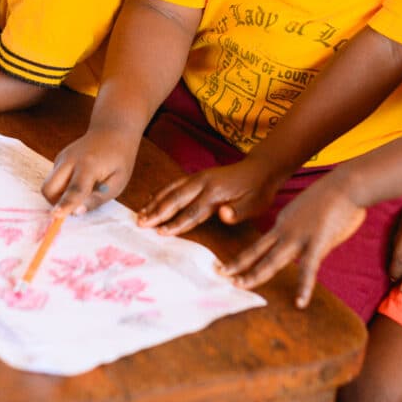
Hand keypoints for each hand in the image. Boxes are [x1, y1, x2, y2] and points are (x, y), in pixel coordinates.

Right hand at [41, 125, 140, 215]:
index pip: (75, 188)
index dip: (66, 204)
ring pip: (49, 185)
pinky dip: (62, 187)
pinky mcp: (58, 159)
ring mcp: (61, 157)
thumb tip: (76, 212)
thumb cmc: (119, 160)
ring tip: (82, 190)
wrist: (112, 131)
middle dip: (55, 203)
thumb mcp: (118, 182)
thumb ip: (98, 199)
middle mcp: (70, 159)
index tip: (56, 217)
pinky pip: (54, 180)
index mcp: (89, 165)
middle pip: (49, 188)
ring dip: (59, 196)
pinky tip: (79, 180)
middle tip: (74, 205)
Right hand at [136, 159, 281, 235]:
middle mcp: (203, 182)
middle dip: (157, 212)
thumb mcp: (255, 205)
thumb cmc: (258, 192)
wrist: (261, 169)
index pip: (193, 211)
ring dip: (155, 202)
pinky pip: (175, 184)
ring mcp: (198, 178)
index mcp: (216, 192)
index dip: (176, 223)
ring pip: (171, 190)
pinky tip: (151, 198)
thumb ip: (238, 211)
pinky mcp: (197, 177)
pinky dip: (161, 192)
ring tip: (140, 214)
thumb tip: (224, 215)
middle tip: (140, 223)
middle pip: (176, 199)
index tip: (160, 232)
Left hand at [220, 174, 365, 308]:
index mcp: (283, 221)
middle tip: (220, 275)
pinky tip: (300, 302)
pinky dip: (304, 287)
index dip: (244, 257)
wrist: (347, 183)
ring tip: (240, 287)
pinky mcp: (317, 243)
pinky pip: (309, 269)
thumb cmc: (334, 194)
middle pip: (257, 252)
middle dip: (238, 266)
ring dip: (255, 275)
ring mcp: (299, 237)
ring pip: (272, 260)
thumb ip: (303, 223)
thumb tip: (306, 233)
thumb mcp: (309, 208)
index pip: (260, 244)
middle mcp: (285, 229)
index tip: (230, 266)